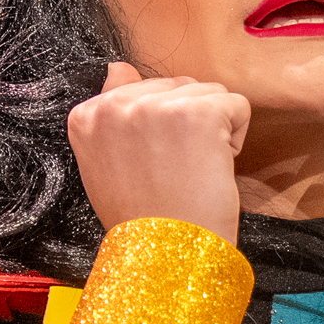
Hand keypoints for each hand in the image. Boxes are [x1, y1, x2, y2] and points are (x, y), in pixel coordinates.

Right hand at [69, 62, 249, 243]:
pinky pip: (237, 105)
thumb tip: (118, 65)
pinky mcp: (197, 112)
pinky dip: (236, 139)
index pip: (139, 89)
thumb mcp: (106, 164)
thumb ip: (111, 115)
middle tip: (174, 173)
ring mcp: (155, 105)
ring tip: (191, 172)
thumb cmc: (143, 220)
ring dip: (213, 131)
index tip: (150, 165)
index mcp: (86, 115)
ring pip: (209, 93)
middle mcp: (115, 104)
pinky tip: (211, 169)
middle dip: (187, 125)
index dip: (157, 130)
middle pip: (177, 87)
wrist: (166, 257)